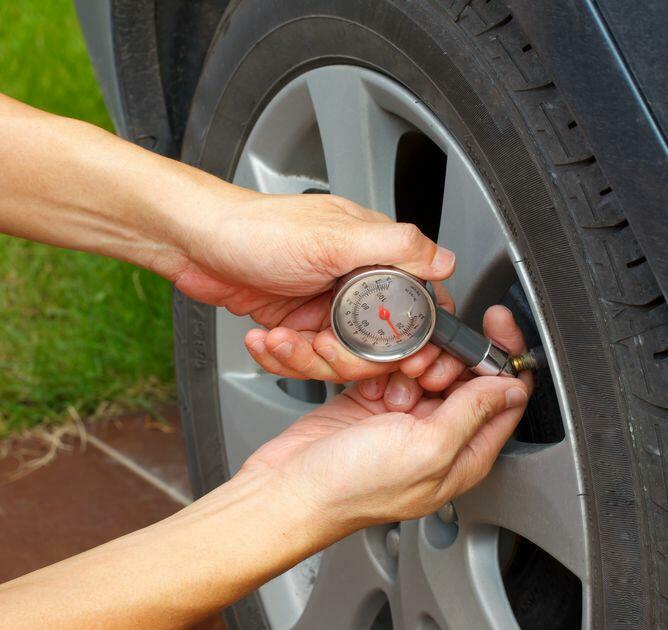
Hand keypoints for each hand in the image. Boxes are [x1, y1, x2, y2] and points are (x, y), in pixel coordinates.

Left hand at [165, 185, 456, 380]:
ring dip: (304, 358)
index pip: (417, 308)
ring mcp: (326, 308)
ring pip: (339, 360)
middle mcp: (355, 284)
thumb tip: (444, 261)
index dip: (413, 341)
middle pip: (377, 348)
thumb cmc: (255, 228)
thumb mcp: (331, 236)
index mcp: (375, 256)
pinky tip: (265, 339)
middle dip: (344, 358)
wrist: (194, 242)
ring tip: (280, 338)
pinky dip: (282, 357)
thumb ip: (394, 247)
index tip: (401, 362)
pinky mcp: (299, 325)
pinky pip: (305, 361)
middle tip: (318, 346)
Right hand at [239, 305, 530, 528]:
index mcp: (464, 455)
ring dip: (412, 363)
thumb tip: (511, 388)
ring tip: (394, 379)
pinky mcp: (375, 404)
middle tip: (425, 367)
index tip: (495, 325)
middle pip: (466, 376)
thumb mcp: (426, 449)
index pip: (505, 399)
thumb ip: (472, 414)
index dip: (506, 358)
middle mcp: (439, 438)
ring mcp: (405, 420)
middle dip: (448, 359)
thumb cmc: (352, 485)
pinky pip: (393, 368)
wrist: (289, 487)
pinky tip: (371, 384)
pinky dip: (384, 367)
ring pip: (428, 367)